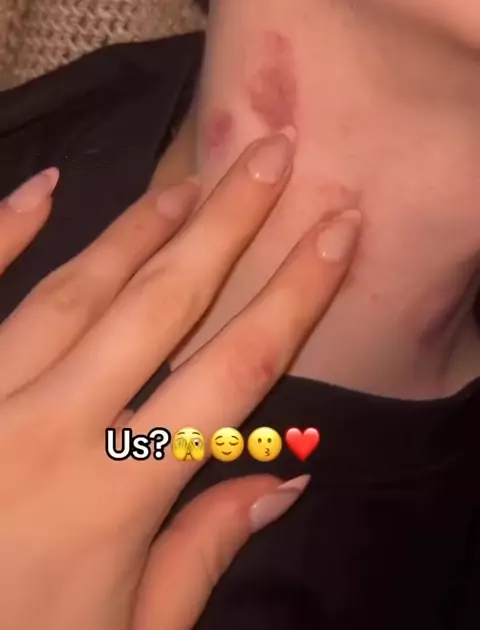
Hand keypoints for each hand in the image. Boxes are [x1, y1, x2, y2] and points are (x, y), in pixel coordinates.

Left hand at [0, 135, 359, 629]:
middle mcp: (56, 428)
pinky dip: (5, 236)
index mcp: (119, 491)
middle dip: (227, 224)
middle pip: (164, 302)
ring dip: (140, 228)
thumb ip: (201, 553)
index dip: (295, 294)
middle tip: (270, 155)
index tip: (335, 231)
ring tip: (189, 182)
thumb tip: (286, 478)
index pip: (236, 368)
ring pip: (77, 290)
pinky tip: (42, 189)